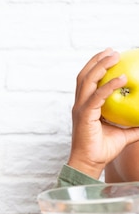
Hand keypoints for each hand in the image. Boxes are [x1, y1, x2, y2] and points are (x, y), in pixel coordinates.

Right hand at [68, 48, 138, 178]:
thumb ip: (135, 124)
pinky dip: (109, 86)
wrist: (90, 163)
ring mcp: (80, 109)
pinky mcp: (84, 115)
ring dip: (100, 66)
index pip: (88, 81)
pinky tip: (122, 78)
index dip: (96, 67)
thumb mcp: (124, 133)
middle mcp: (80, 105)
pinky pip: (98, 96)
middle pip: (84, 76)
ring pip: (87, 80)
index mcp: (85, 107)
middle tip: (112, 50)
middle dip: (97, 60)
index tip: (109, 56)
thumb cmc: (103, 150)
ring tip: (114, 56)